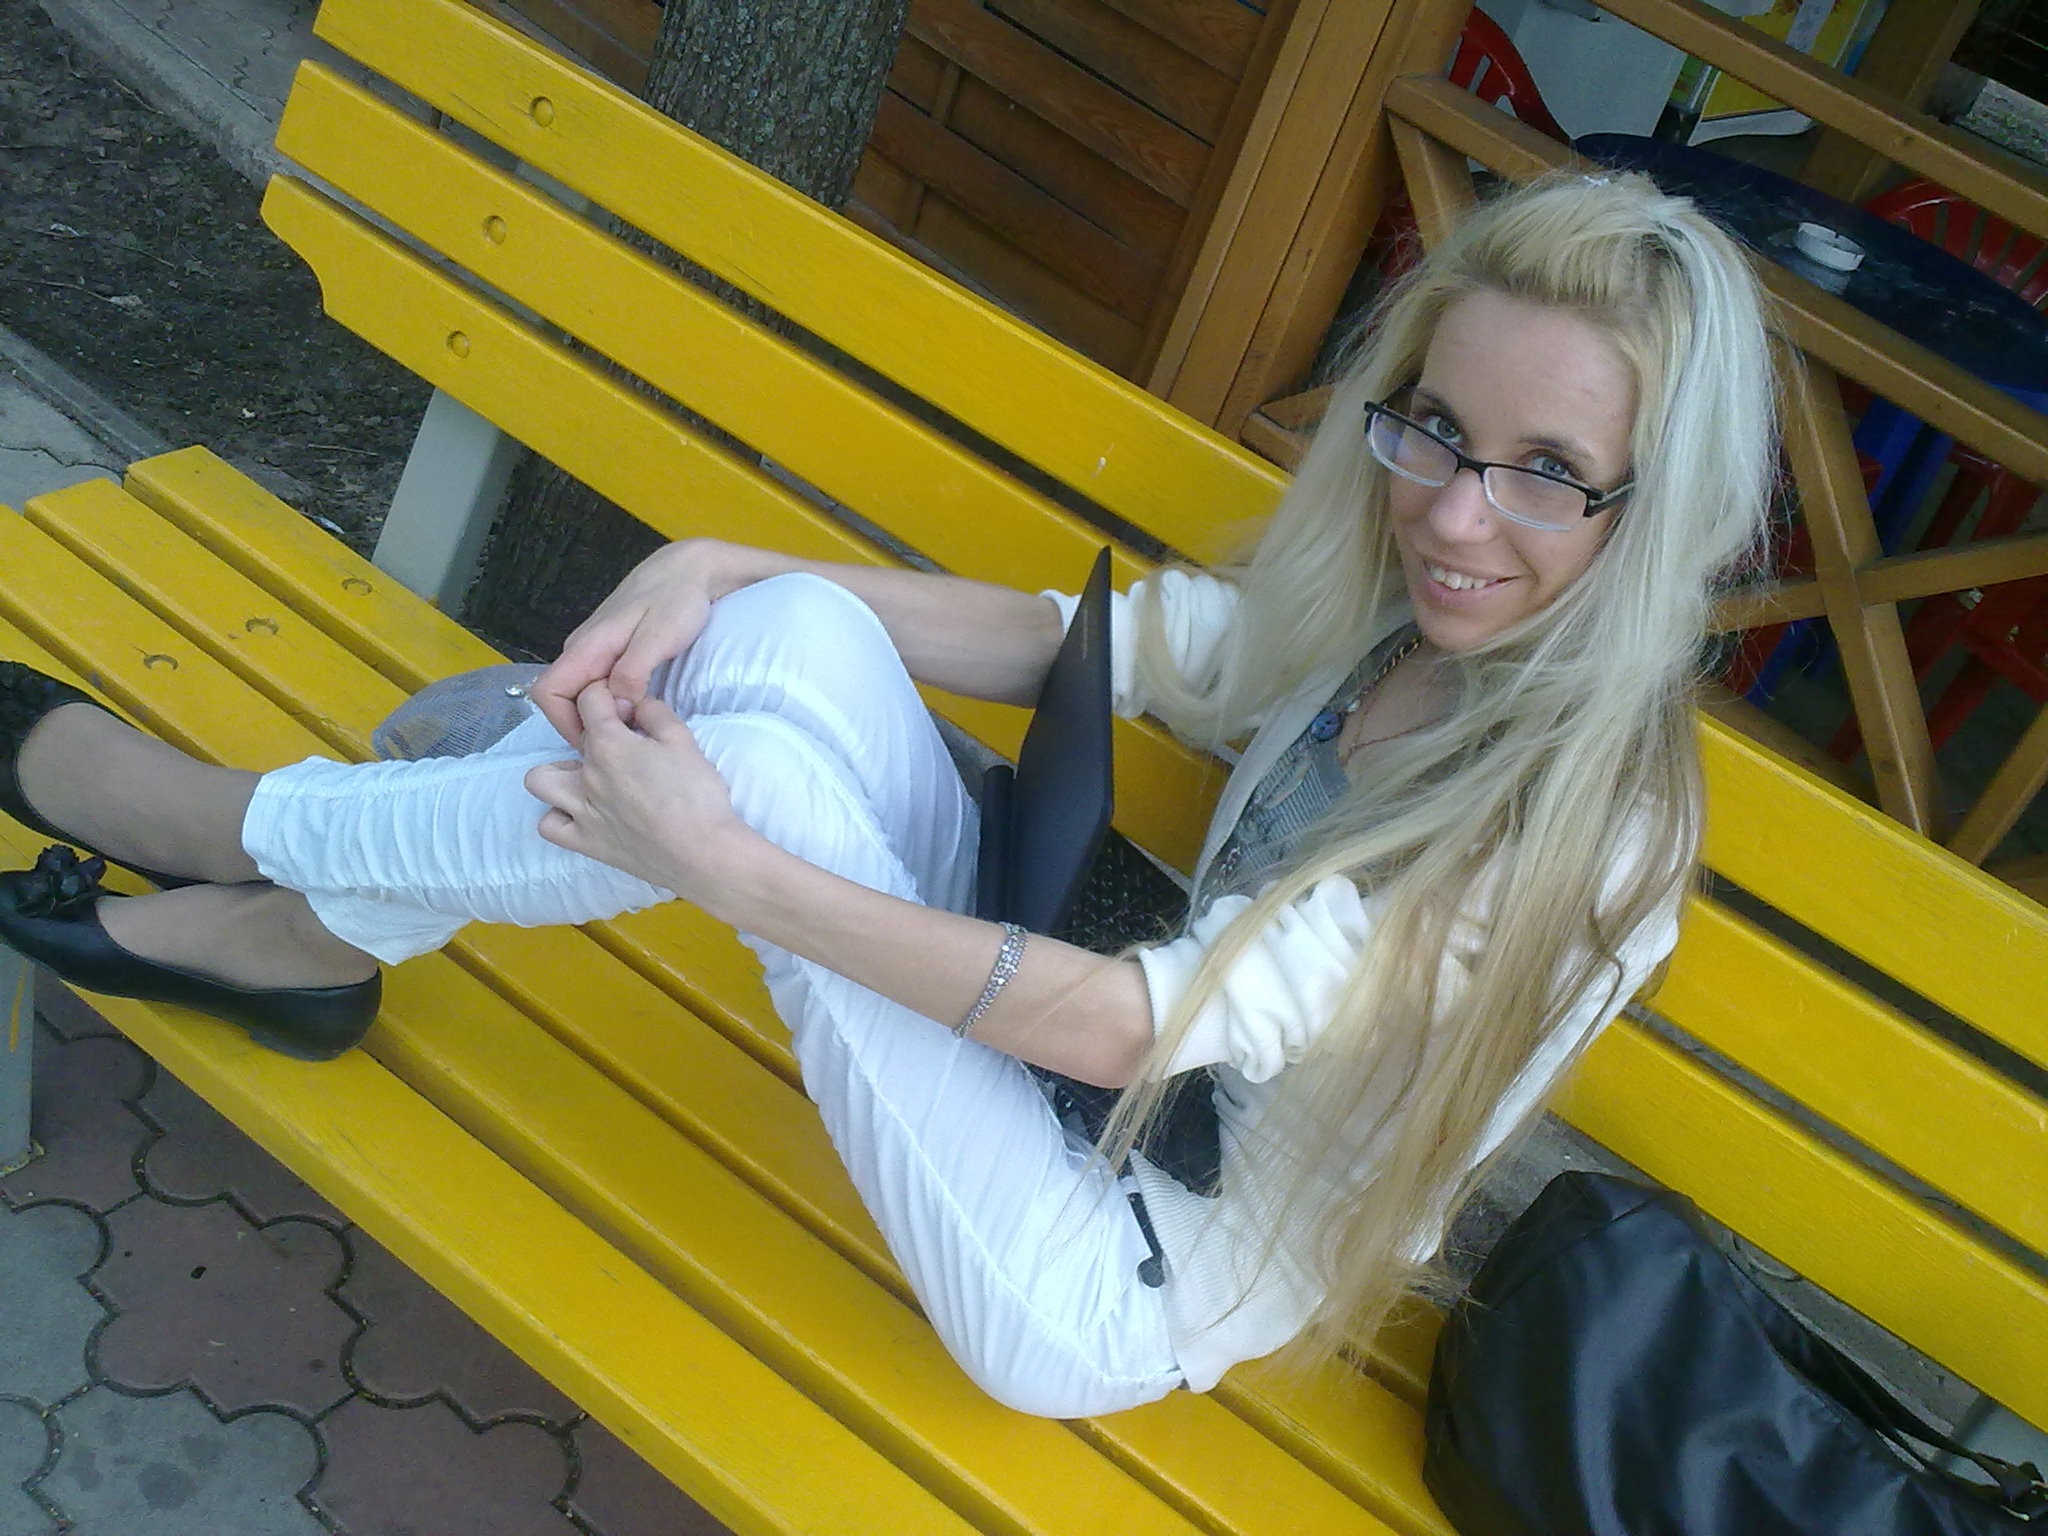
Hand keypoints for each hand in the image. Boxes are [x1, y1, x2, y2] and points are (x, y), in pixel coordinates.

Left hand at [524, 683, 754, 903]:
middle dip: (594, 732)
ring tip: (587, 776)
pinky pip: (550, 826)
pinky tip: (583, 812)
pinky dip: (559, 816)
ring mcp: (581, 811)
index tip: (625, 706)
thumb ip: (656, 713)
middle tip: (621, 744)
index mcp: (609, 745)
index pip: (590, 700)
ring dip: (559, 773)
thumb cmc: (697, 798)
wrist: (702, 853)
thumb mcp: (684, 740)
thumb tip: (639, 705)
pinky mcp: (586, 842)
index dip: (607, 694)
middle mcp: (587, 775)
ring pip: (540, 781)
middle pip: (573, 737)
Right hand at [530, 542, 725, 746]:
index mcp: (587, 647)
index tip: (600, 740)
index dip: (565, 723)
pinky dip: (609, 703)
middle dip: (585, 725)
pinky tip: (637, 710)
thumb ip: (635, 670)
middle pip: (560, 700)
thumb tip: (617, 704)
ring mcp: (593, 650)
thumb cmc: (677, 598)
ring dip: (599, 716)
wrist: (688, 569)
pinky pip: (595, 685)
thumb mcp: (661, 636)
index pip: (548, 694)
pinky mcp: (607, 651)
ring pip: (578, 694)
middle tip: (624, 739)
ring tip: (633, 728)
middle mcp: (582, 649)